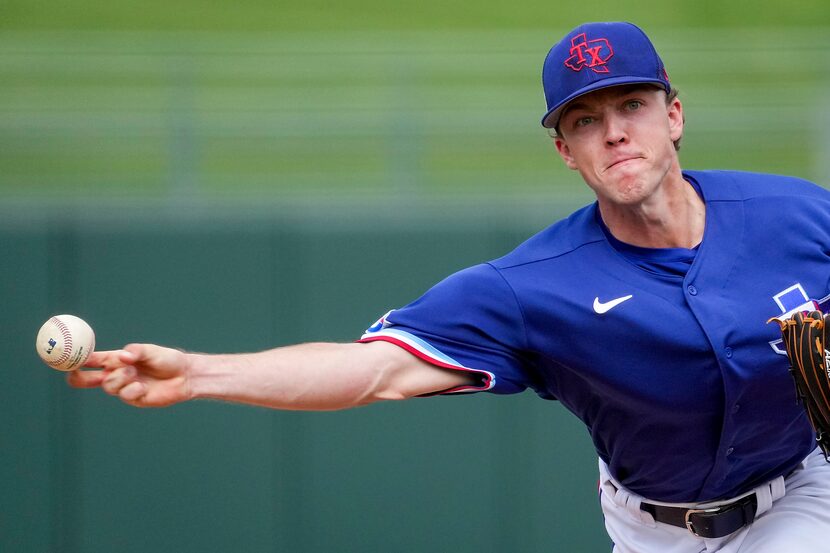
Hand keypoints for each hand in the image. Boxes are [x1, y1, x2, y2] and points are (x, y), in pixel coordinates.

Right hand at [67, 344, 191, 406]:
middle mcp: (117, 374)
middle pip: (88, 379)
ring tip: (134, 373)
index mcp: (116, 359)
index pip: (91, 360)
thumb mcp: (152, 351)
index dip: (76, 359)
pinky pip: (124, 395)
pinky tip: (144, 387)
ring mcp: (123, 388)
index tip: (66, 357)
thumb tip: (123, 356)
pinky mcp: (133, 399)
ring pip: (108, 386)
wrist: (184, 376)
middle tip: (74, 374)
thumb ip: (136, 352)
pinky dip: (132, 389)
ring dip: (119, 378)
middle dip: (78, 377)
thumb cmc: (167, 360)